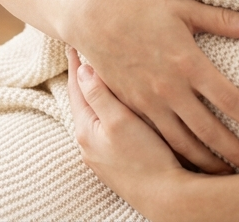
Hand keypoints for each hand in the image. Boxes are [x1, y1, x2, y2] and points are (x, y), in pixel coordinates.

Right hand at [65, 0, 238, 173]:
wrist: (93, 18)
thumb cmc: (141, 8)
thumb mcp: (184, 8)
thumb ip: (224, 20)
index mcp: (188, 63)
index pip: (230, 99)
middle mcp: (170, 88)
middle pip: (209, 130)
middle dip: (234, 152)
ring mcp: (148, 101)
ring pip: (183, 142)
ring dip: (207, 160)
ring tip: (227, 173)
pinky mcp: (131, 107)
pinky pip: (157, 137)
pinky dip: (176, 154)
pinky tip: (190, 162)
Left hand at [66, 47, 186, 208]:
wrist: (166, 197)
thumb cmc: (145, 158)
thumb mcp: (119, 121)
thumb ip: (100, 95)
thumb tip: (82, 68)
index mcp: (86, 129)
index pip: (76, 88)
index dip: (75, 64)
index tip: (72, 42)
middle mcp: (89, 142)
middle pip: (83, 101)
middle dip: (83, 78)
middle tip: (83, 53)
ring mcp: (102, 153)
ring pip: (96, 114)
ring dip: (97, 94)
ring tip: (98, 75)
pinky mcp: (118, 160)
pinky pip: (108, 127)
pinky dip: (109, 111)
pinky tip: (118, 107)